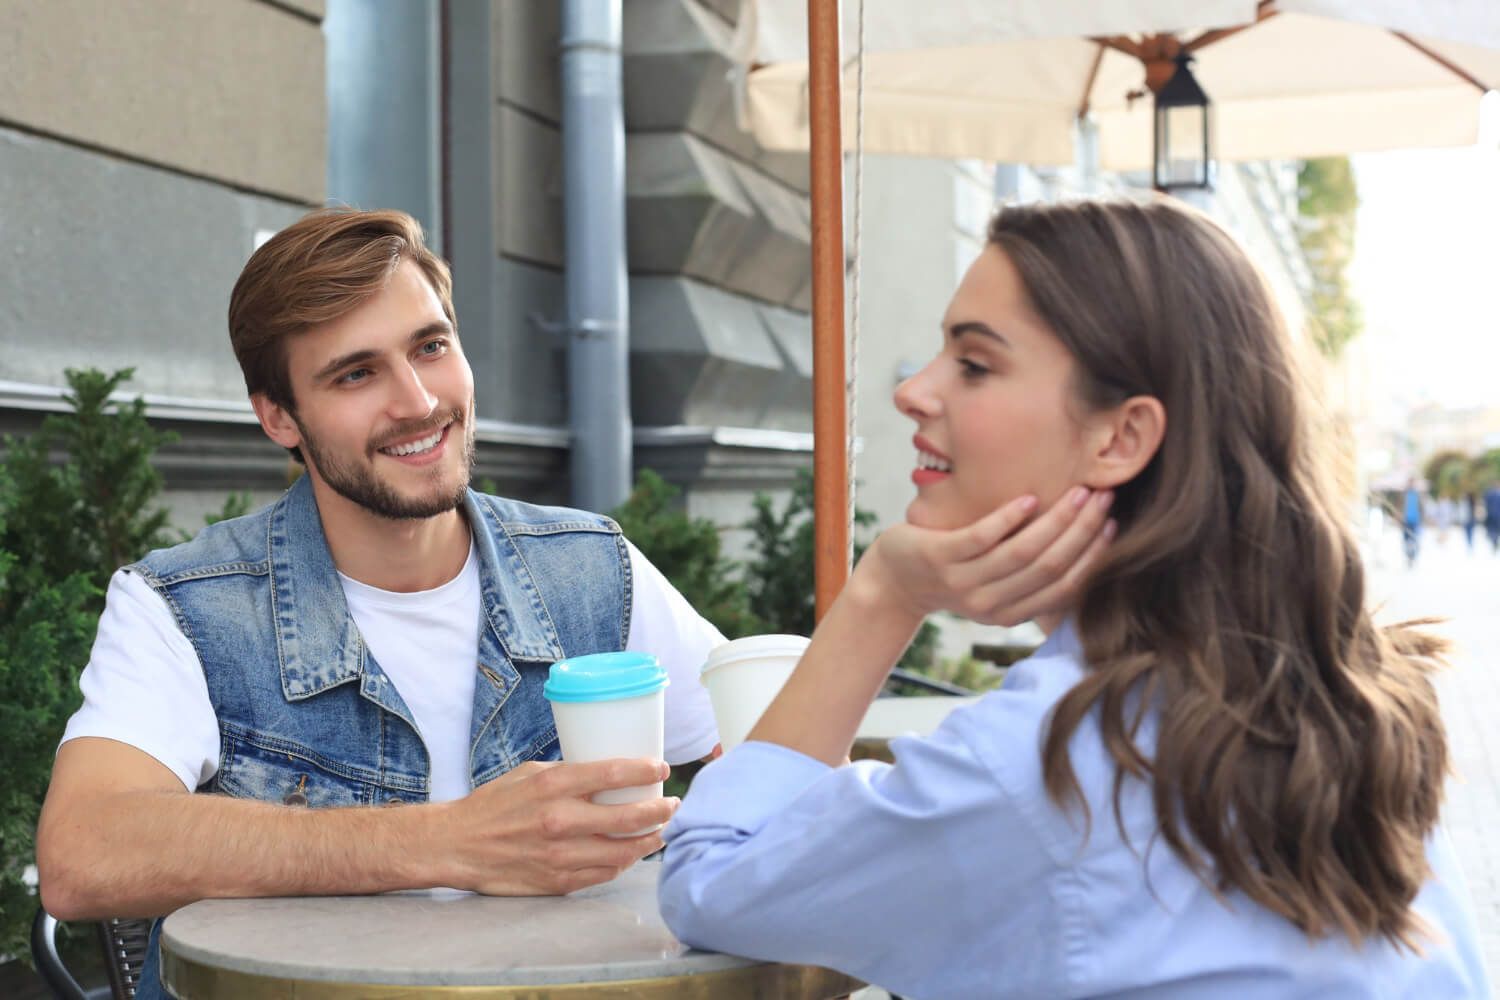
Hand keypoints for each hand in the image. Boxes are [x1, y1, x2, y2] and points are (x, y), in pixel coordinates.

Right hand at [441, 758, 678, 895]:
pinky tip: (631, 853)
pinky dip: (623, 863)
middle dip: (660, 810)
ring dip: (649, 841)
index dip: (646, 770)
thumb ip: (569, 774)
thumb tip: (608, 773)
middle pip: (629, 816)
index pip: (614, 773)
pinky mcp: (558, 881)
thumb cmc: (493, 804)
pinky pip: (603, 874)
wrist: (457, 845)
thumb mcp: (530, 774)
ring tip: (661, 831)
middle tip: (672, 804)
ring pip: (623, 852)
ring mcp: (560, 855)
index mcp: (553, 786)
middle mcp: (560, 820)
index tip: (662, 768)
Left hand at [857, 487, 1114, 626]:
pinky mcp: (940, 557)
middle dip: (1083, 530)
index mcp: (1009, 614)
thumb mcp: (993, 585)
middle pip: (1049, 566)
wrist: (894, 581)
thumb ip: (1029, 575)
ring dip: (1056, 520)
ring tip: (1078, 492)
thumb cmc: (952, 574)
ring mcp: (963, 581)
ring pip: (1022, 552)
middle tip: (1104, 497)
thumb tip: (1083, 543)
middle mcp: (989, 604)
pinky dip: (1009, 517)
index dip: (1093, 557)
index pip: (1064, 587)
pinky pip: (983, 537)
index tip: (1113, 525)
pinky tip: (1029, 497)